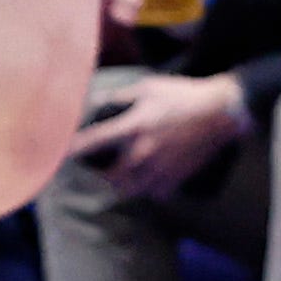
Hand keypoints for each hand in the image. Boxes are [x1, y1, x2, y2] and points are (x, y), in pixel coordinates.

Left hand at [70, 70, 248, 199]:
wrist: (220, 112)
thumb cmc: (183, 95)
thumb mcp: (148, 87)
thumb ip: (120, 96)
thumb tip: (97, 100)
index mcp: (133, 127)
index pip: (94, 142)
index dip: (73, 148)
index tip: (59, 153)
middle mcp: (144, 153)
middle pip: (111, 176)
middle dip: (101, 174)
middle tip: (98, 167)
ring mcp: (161, 168)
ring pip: (132, 189)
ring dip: (123, 184)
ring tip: (121, 176)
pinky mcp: (178, 177)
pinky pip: (157, 193)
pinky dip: (149, 190)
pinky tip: (148, 180)